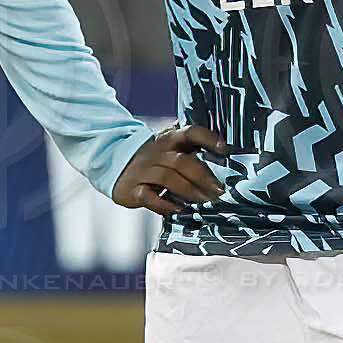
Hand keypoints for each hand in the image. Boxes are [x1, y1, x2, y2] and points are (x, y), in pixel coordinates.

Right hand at [113, 123, 229, 214]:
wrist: (114, 163)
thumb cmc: (155, 159)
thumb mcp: (170, 149)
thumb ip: (192, 151)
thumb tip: (228, 159)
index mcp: (170, 139)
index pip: (191, 133)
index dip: (209, 139)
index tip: (226, 150)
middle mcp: (157, 152)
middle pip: (183, 162)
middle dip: (204, 177)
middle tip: (220, 191)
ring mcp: (143, 170)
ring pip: (168, 179)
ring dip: (190, 192)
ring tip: (205, 202)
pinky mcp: (132, 189)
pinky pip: (150, 197)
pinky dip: (166, 205)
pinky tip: (179, 210)